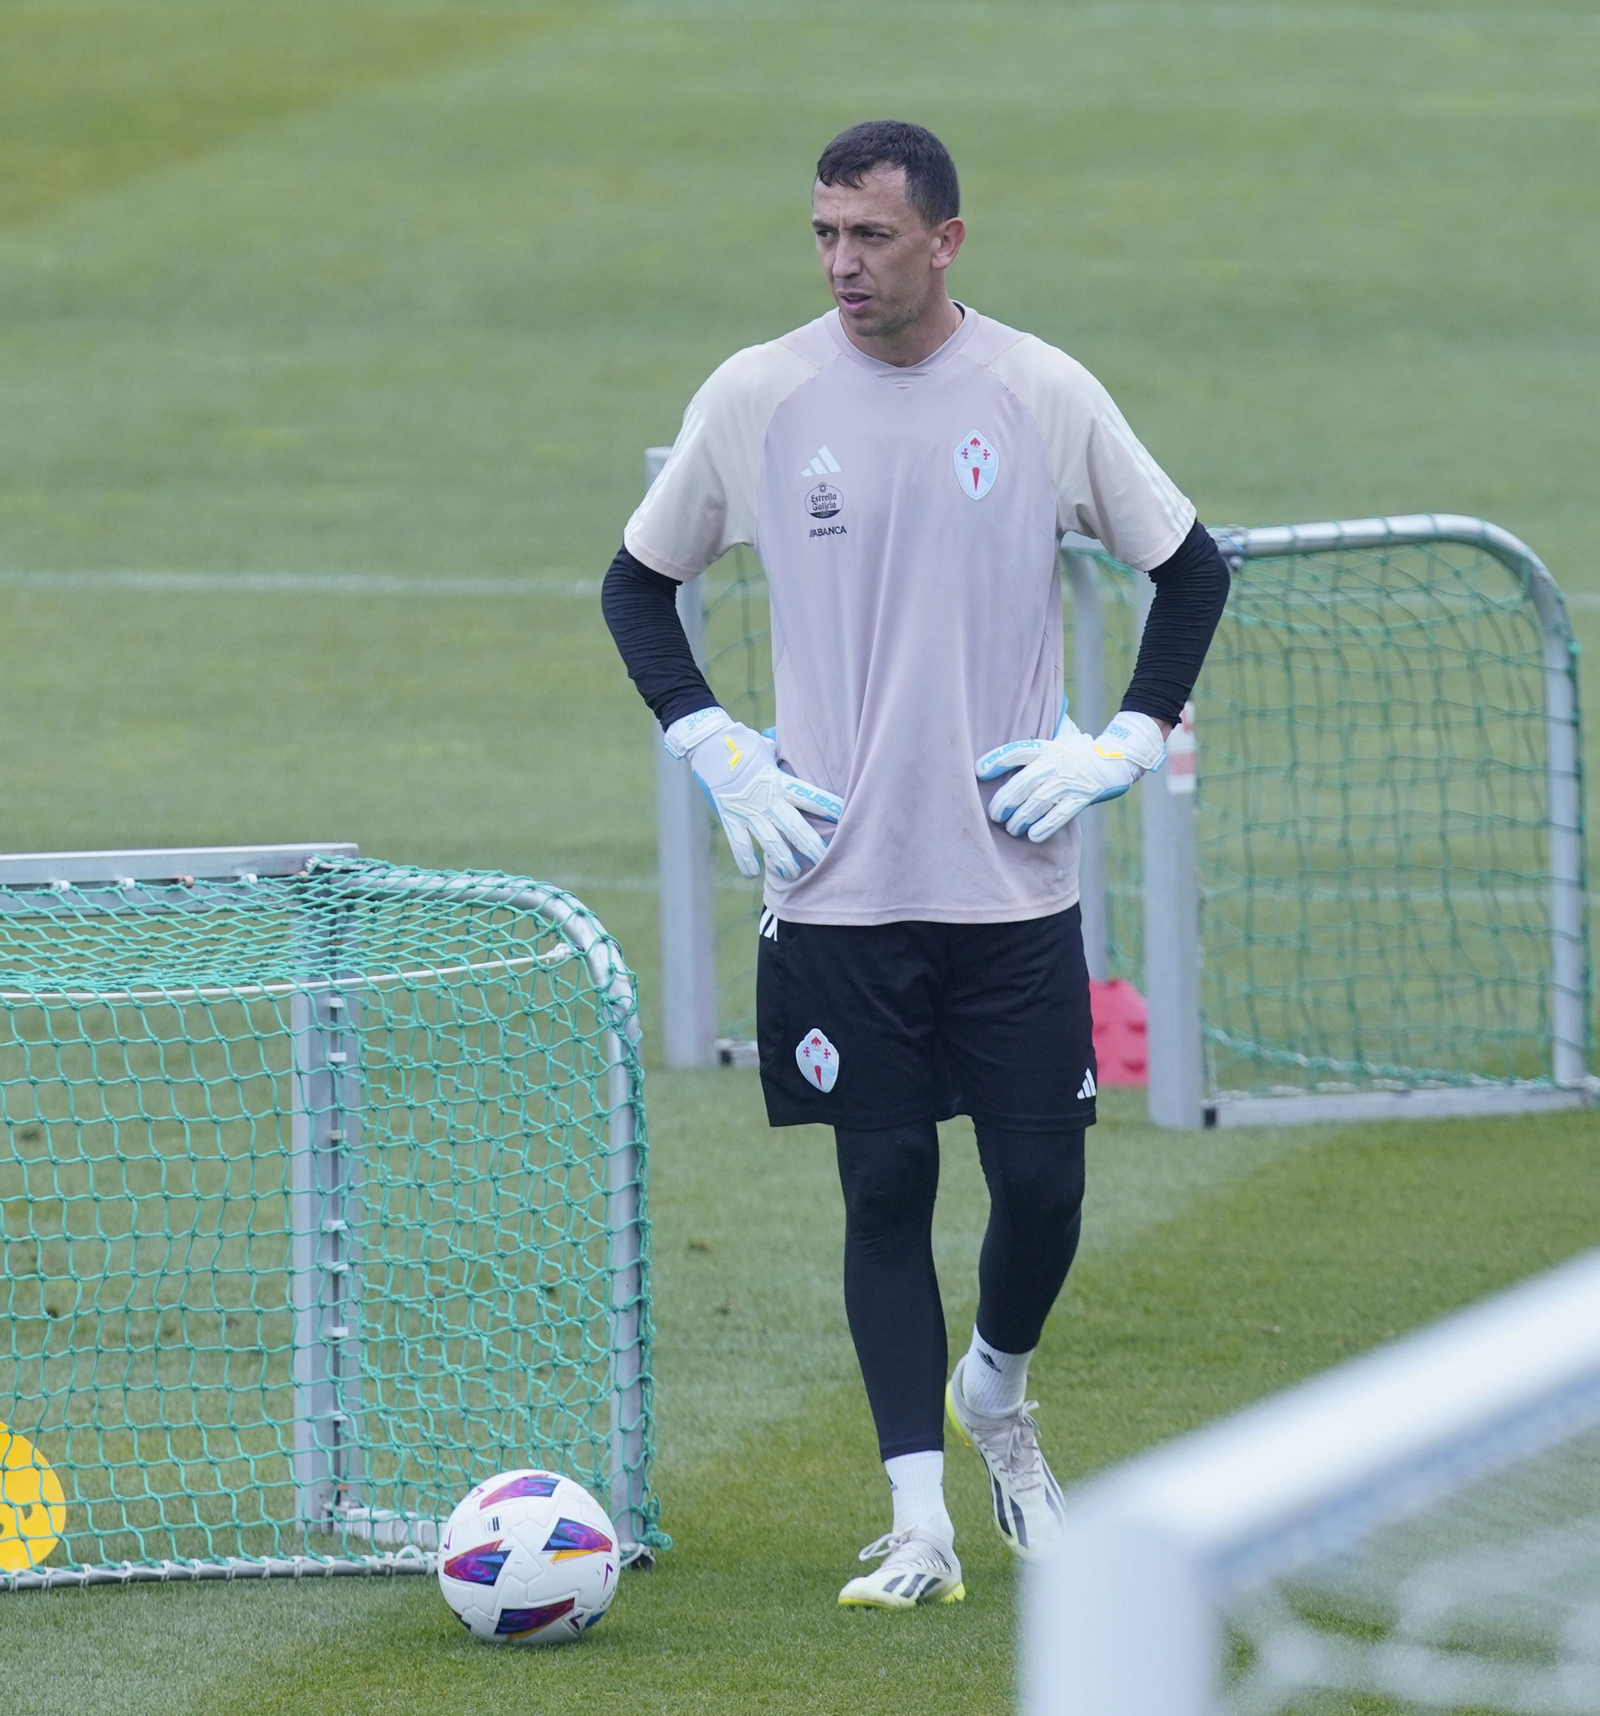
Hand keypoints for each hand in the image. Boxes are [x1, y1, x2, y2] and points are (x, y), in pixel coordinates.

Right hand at [664, 707, 842, 880]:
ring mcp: (747, 810)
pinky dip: (745, 860)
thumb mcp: (766, 746)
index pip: (810, 796)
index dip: (827, 808)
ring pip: (770, 841)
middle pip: (794, 826)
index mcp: (779, 779)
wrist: (707, 743)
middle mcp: (766, 798)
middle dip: (811, 845)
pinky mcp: (729, 816)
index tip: (846, 818)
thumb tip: (793, 750)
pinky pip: (739, 844)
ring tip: (794, 874)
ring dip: (782, 859)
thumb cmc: (740, 742)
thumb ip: (781, 754)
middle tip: (825, 860)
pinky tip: (752, 874)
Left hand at [976, 703, 1165, 842]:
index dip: (996, 760)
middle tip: (994, 815)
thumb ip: (1040, 744)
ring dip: (1021, 818)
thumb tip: (1016, 745)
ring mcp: (1069, 781)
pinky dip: (1045, 827)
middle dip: (1004, 801)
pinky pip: (1060, 815)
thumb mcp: (1061, 740)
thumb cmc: (1082, 752)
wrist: (1117, 759)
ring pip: (1038, 802)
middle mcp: (1056, 764)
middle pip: (1022, 782)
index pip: (1017, 752)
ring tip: (1011, 829)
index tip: (978, 771)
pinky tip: (1033, 836)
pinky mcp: (1082, 797)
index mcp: (1047, 748)